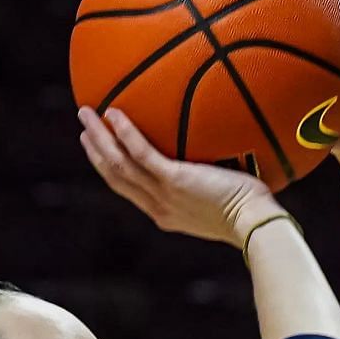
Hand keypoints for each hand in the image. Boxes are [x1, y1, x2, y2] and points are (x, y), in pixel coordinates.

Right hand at [77, 107, 280, 248]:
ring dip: (99, 138)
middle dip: (95, 151)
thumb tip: (229, 157)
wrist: (256, 225)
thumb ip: (216, 182)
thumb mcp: (227, 200)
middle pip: (114, 175)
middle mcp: (157, 205)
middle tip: (83, 128)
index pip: (129, 188)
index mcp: (165, 212)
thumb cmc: (254, 214)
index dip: (108, 167)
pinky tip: (114, 113)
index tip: (98, 148)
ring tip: (86, 114)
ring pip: (119, 164)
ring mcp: (163, 194)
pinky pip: (142, 154)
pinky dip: (126, 133)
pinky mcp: (174, 181)